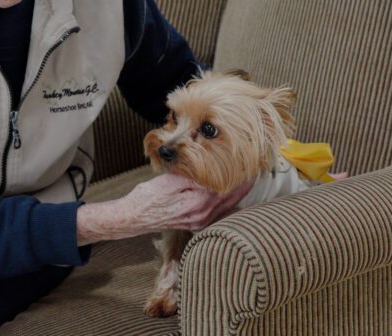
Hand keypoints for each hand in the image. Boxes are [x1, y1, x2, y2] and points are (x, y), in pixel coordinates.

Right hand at [122, 173, 253, 232]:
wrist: (134, 217)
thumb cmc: (147, 198)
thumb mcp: (168, 181)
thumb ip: (191, 177)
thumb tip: (210, 171)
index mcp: (198, 202)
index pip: (226, 187)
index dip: (239, 177)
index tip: (251, 167)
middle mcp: (202, 215)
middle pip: (230, 198)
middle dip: (244, 186)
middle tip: (257, 173)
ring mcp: (200, 222)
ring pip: (226, 208)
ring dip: (238, 196)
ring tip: (249, 184)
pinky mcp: (196, 224)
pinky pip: (219, 216)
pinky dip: (229, 207)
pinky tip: (235, 202)